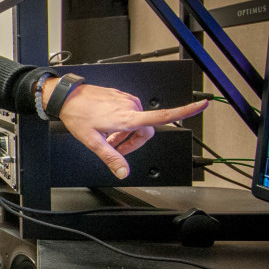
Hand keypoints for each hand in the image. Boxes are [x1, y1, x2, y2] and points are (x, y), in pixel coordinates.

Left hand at [52, 81, 207, 178]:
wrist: (66, 97)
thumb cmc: (78, 116)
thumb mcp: (93, 142)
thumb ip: (111, 157)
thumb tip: (123, 172)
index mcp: (128, 117)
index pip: (163, 116)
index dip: (185, 111)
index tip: (201, 104)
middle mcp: (130, 106)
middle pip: (146, 129)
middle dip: (133, 141)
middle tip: (115, 148)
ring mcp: (126, 99)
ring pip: (137, 121)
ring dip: (126, 133)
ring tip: (108, 137)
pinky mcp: (120, 96)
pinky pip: (129, 112)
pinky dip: (122, 123)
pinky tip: (107, 126)